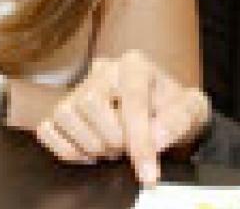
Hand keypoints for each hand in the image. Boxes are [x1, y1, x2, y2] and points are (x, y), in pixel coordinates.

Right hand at [36, 51, 209, 185]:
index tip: (148, 175)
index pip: (131, 102)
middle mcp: (102, 70)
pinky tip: (90, 153)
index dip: (140, 142)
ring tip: (112, 148)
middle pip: (89, 103)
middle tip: (128, 149)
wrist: (161, 108)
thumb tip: (156, 138)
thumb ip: (178, 121)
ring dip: (90, 144)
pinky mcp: (63, 108)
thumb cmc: (173, 107)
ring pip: (65, 114)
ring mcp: (79, 88)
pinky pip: (48, 129)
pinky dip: (67, 149)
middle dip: (112, 138)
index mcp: (135, 65)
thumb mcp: (191, 109)